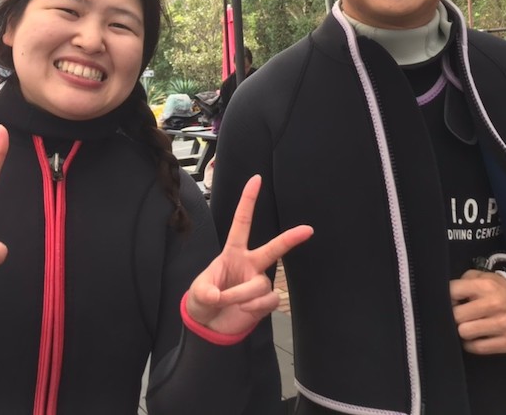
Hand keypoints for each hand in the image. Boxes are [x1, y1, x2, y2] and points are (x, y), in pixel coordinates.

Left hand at [186, 174, 312, 335]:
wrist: (210, 326)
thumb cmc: (203, 300)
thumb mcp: (197, 292)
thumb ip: (206, 292)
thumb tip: (219, 296)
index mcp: (233, 253)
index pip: (242, 222)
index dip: (248, 200)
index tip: (256, 179)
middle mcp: (250, 264)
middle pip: (273, 249)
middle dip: (290, 239)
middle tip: (308, 230)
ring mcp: (259, 282)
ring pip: (261, 284)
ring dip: (243, 295)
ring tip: (230, 301)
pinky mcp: (265, 300)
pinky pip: (268, 300)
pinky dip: (255, 307)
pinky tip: (245, 309)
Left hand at [450, 269, 505, 354]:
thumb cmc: (500, 292)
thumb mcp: (485, 277)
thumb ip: (465, 281)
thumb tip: (448, 294)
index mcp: (486, 286)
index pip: (453, 292)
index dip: (448, 297)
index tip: (452, 301)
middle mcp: (494, 304)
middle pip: (456, 316)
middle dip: (455, 316)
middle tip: (460, 316)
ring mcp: (502, 325)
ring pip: (465, 333)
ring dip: (463, 330)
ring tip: (468, 326)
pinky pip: (477, 348)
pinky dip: (472, 344)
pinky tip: (475, 338)